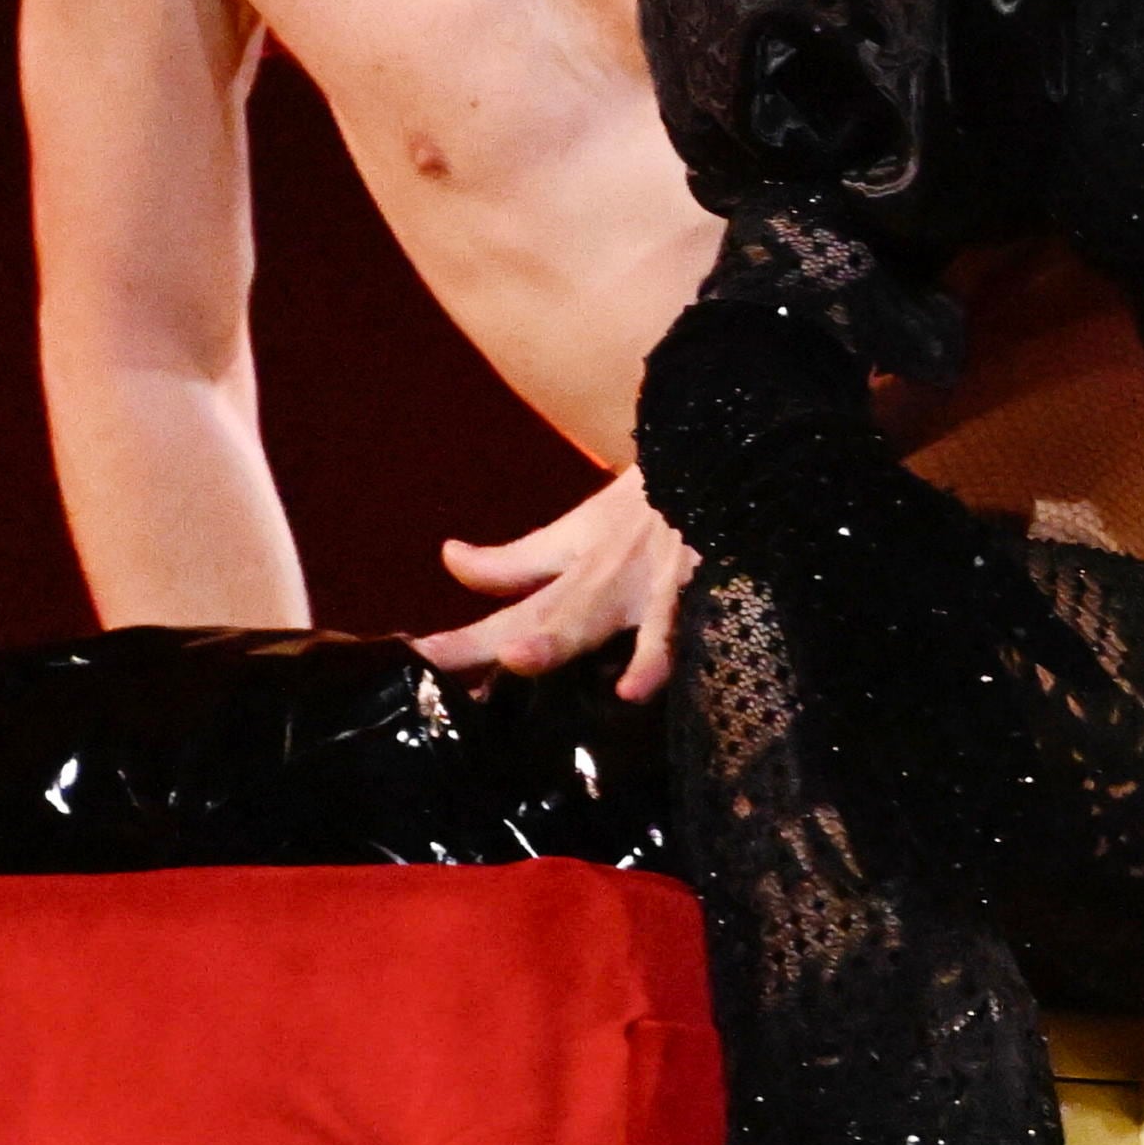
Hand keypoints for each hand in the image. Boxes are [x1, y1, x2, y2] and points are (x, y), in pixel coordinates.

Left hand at [413, 467, 699, 691]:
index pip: (509, 578)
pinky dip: (653, 660)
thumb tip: (449, 557)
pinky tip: (632, 690)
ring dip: (557, 638)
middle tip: (433, 659)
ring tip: (517, 658)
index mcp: (579, 548)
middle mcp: (602, 570)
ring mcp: (645, 582)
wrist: (732, 455)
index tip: (411, 649)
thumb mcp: (583, 525)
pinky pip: (671, 632)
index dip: (464, 618)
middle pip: (534, 613)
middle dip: (485, 640)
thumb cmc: (661, 497)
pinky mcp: (693, 590)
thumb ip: (519, 558)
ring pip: (595, 615)